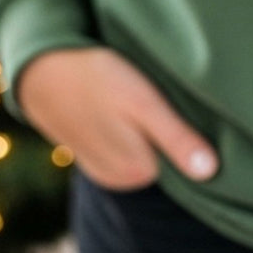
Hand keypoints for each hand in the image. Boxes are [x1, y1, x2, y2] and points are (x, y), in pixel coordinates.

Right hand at [16, 47, 218, 189]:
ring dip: (148, 129)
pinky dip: (129, 130)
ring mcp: (106, 171)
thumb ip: (175, 138)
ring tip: (137, 98)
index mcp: (139, 170)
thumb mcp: (143, 102)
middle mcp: (123, 180)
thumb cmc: (98, 78)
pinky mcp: (94, 157)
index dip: (190, 128)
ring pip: (147, 151)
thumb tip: (210, 172)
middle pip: (166, 156)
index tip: (181, 101)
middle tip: (158, 92)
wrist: (42, 71)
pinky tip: (121, 108)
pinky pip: (127, 148)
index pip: (188, 158)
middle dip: (169, 128)